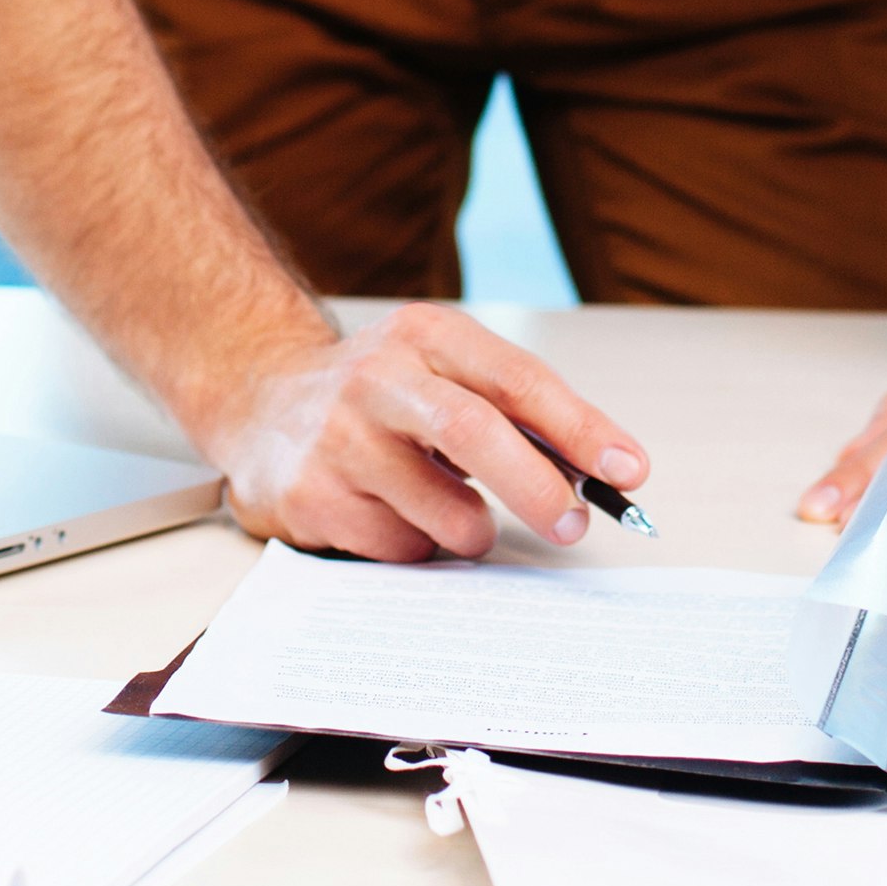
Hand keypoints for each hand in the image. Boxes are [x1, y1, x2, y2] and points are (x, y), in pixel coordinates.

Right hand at [193, 303, 649, 562]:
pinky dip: (418, 546)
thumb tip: (603, 471)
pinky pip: (400, 548)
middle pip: (473, 431)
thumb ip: (514, 411)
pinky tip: (389, 514)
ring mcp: (337, 437)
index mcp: (426, 337)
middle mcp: (377, 377)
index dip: (580, 427)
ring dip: (469, 529)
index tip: (628, 469)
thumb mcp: (442, 371)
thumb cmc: (380, 395)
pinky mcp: (310, 495)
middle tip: (573, 524)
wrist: (258, 402)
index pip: (516, 379)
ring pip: (444, 511)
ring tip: (448, 510)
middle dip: (537, 486)